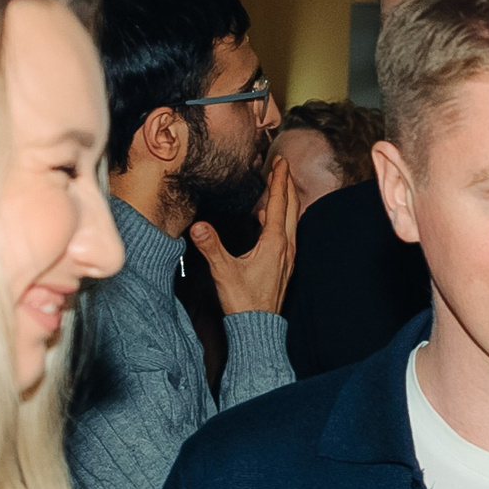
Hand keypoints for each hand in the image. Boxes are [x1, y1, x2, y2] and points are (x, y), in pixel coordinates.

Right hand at [191, 156, 298, 314]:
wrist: (258, 327)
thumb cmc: (244, 301)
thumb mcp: (224, 272)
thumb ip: (211, 247)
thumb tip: (198, 226)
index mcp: (274, 242)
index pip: (278, 203)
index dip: (279, 180)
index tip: (281, 162)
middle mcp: (286, 247)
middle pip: (290, 208)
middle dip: (286, 185)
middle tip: (282, 166)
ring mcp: (287, 256)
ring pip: (290, 220)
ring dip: (285, 201)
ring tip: (277, 186)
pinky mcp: (282, 265)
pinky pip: (284, 234)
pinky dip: (278, 219)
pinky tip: (264, 220)